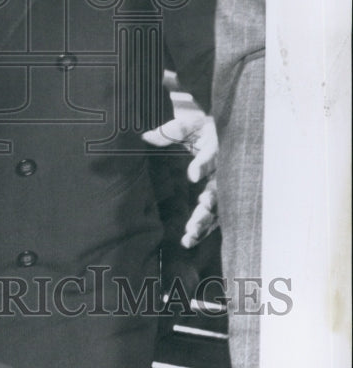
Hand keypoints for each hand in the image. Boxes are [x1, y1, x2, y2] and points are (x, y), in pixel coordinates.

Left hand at [142, 115, 218, 248]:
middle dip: (209, 200)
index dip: (203, 165)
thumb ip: (170, 132)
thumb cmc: (200, 129)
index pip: (211, 157)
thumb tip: (146, 137)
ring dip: (205, 221)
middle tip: (200, 208)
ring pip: (216, 208)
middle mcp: (222, 172)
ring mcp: (220, 189)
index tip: (192, 175)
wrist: (217, 134)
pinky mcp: (216, 202)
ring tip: (191, 232)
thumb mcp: (188, 126)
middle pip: (218, 188)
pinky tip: (189, 241)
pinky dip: (202, 231)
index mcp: (216, 149)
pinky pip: (212, 219)